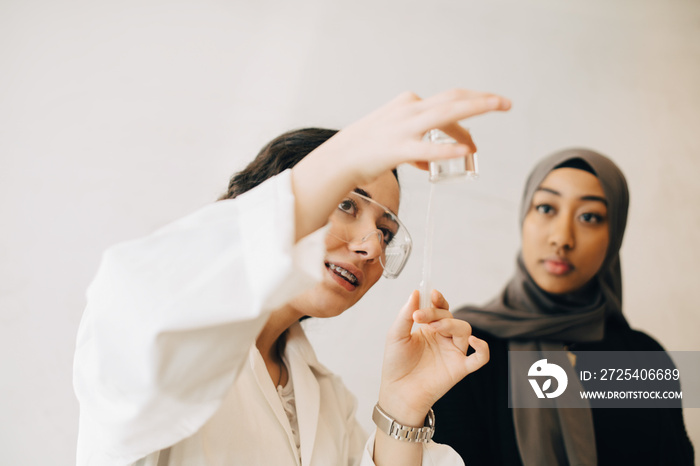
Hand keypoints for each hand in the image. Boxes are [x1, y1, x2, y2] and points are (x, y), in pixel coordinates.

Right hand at [291, 89, 509, 239]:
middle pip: (453, 99)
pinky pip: (426, 148)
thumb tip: (430, 161)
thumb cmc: (366, 149)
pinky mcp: (397, 149)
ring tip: (497, 108)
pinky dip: (447, 149)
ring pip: (446, 114)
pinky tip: (465, 150)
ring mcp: (404, 128)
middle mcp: (409, 109)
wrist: (339, 159)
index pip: (447, 101)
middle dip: (482, 100)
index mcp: (409, 103)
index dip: (471, 105)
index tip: (486, 111)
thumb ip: (415, 146)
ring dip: (475, 110)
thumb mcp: (394, 138)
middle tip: (505, 103)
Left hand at [377, 289, 488, 425]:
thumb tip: (416, 292)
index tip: (432, 294)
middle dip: (436, 313)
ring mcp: (452, 352)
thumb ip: (406, 314)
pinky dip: (482, 349)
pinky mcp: (459, 368)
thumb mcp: (396, 335)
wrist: (397, 392)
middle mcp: (443, 338)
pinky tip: (474, 341)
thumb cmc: (396, 364)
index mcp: (429, 329)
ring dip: (451, 324)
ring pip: (464, 330)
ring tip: (433, 327)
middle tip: (418, 317)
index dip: (439, 300)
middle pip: (450, 317)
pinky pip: (480, 358)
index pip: (440, 308)